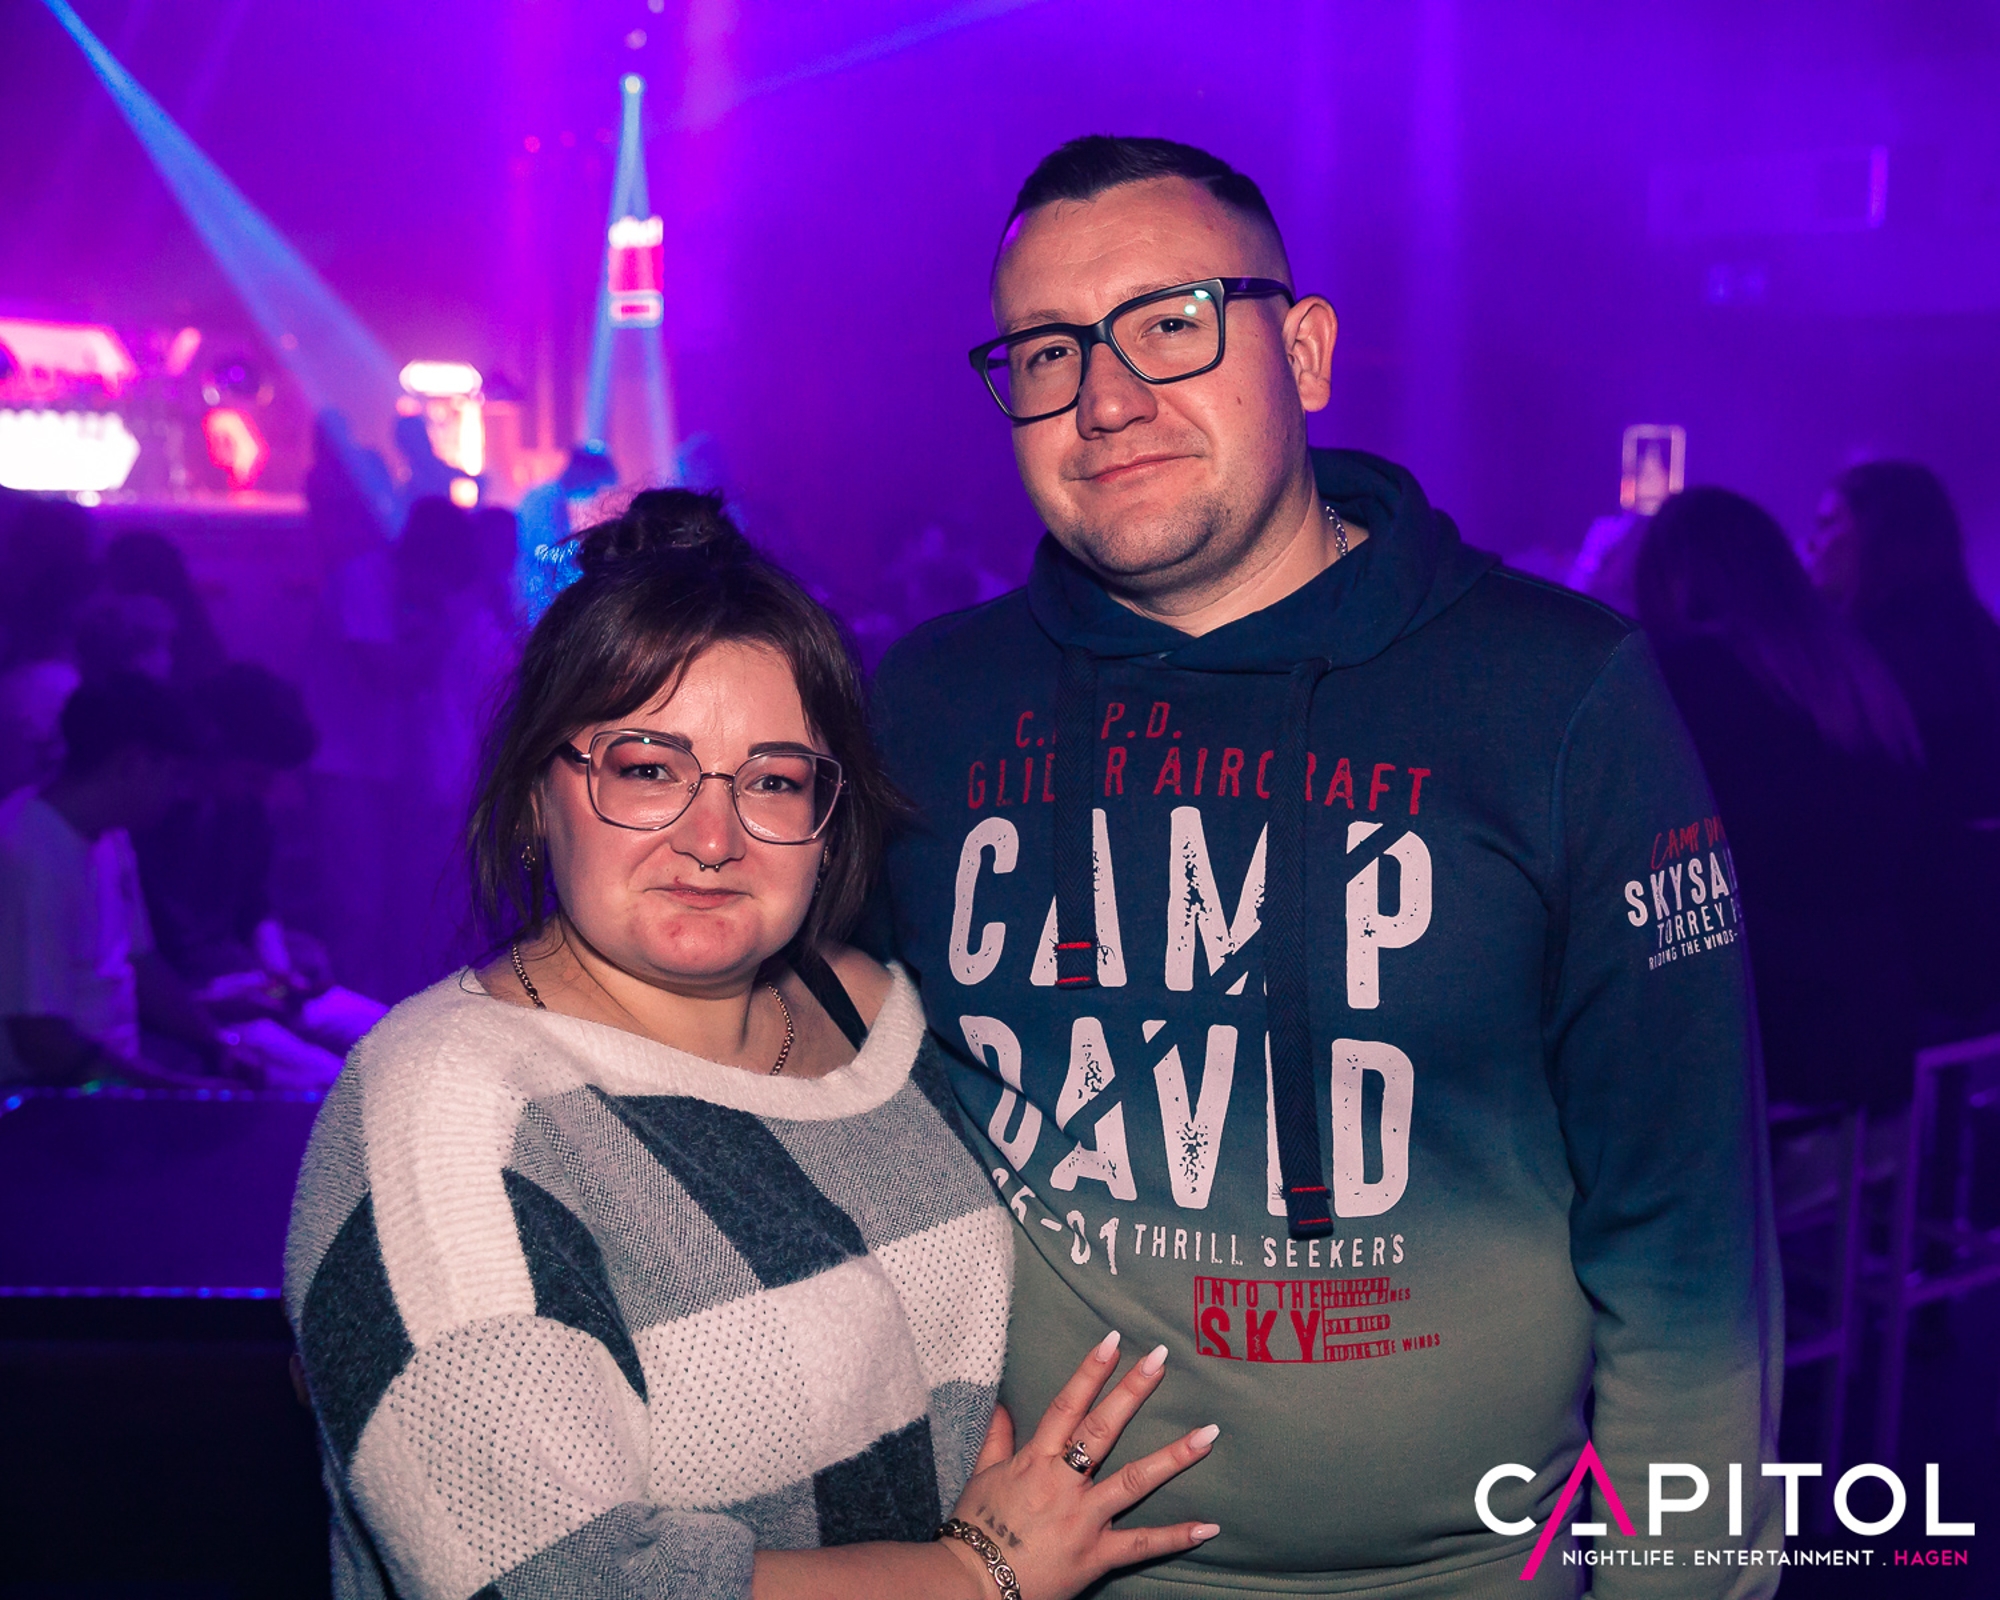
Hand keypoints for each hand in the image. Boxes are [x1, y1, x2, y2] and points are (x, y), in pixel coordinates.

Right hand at [941, 1333, 1218, 1599]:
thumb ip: (996, 1439)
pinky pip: (1142, 1544)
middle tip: (1162, 1358)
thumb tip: (1001, 1403)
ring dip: (1174, 1457)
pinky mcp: (1096, 1555)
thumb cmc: (973, 1530)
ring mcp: (1084, 1518)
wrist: (972, 1584)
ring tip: (1208, 1435)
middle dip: (1133, 1391)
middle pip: (1102, 1429)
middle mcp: (1063, 1483)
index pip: (1067, 1405)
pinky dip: (1176, 1536)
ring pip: (1134, 1480)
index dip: (1090, 1371)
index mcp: (1034, 1461)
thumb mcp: (980, 1477)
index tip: (1114, 1340)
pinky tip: (1209, 1525)